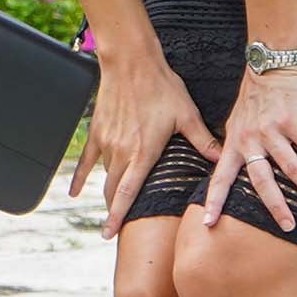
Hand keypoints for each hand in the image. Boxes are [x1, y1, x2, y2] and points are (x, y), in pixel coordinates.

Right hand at [72, 56, 223, 240]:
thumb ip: (202, 141)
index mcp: (143, 152)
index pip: (127, 193)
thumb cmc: (161, 86)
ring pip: (105, 176)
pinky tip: (74, 192)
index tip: (110, 234)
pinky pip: (87, 160)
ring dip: (109, 192)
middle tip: (116, 230)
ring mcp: (106, 142)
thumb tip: (221, 159)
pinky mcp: (97, 131)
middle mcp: (121, 151)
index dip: (118, 216)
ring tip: (112, 208)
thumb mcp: (187, 115)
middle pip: (112, 191)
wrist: (131, 62)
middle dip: (114, 211)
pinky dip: (81, 177)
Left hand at [202, 66, 296, 232]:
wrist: (268, 65)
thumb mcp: (235, 123)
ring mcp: (271, 130)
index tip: (207, 224)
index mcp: (234, 143)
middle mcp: (250, 139)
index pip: (220, 178)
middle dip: (275, 206)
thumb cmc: (253, 98)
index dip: (213, 201)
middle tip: (288, 226)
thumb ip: (235, 147)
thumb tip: (225, 167)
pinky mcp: (291, 118)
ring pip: (291, 166)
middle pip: (262, 181)